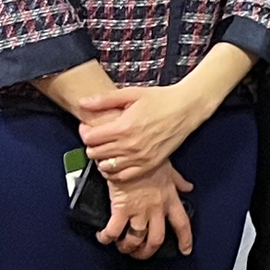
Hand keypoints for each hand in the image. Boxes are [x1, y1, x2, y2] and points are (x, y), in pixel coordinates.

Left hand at [76, 83, 202, 184]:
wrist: (186, 108)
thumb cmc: (161, 99)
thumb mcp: (131, 94)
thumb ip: (104, 100)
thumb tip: (83, 102)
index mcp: (123, 127)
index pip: (90, 139)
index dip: (86, 132)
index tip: (89, 128)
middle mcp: (131, 145)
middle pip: (95, 154)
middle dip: (92, 146)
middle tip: (98, 138)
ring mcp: (141, 157)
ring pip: (107, 167)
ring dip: (103, 159)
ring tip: (107, 150)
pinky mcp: (151, 164)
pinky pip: (124, 176)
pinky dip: (116, 172)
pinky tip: (117, 162)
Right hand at [99, 162, 194, 260]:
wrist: (130, 152)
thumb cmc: (149, 158)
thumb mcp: (169, 169)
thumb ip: (178, 181)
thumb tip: (188, 187)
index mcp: (170, 199)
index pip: (182, 224)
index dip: (185, 239)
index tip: (185, 250)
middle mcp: (156, 208)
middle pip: (156, 239)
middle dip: (148, 252)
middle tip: (140, 254)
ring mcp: (139, 210)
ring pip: (136, 239)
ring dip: (128, 247)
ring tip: (122, 247)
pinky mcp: (121, 208)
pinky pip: (114, 230)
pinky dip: (107, 237)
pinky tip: (104, 237)